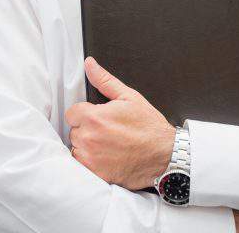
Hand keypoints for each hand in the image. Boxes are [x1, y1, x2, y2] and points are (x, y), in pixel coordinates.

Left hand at [65, 57, 174, 190]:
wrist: (165, 156)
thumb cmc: (149, 128)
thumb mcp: (129, 97)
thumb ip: (104, 80)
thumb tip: (89, 64)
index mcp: (94, 117)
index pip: (72, 112)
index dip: (85, 113)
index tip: (98, 117)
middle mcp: (89, 138)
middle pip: (74, 130)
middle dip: (86, 128)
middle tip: (107, 131)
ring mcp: (91, 158)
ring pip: (76, 147)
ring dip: (87, 145)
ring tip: (108, 144)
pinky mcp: (95, 173)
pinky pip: (81, 164)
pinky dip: (90, 161)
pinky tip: (106, 156)